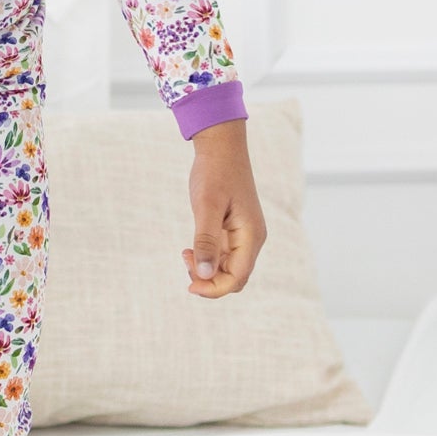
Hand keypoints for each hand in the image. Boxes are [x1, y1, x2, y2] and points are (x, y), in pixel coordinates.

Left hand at [183, 119, 264, 298]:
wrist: (221, 147)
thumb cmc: (215, 173)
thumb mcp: (206, 206)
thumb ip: (206, 240)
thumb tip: (204, 274)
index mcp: (251, 236)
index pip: (236, 278)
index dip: (213, 289)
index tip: (189, 285)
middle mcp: (252, 239)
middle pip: (234, 278)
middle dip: (209, 281)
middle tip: (185, 261)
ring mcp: (244, 235)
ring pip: (228, 268)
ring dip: (206, 269)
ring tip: (185, 253)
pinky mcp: (234, 229)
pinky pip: (223, 256)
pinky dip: (207, 258)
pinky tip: (189, 249)